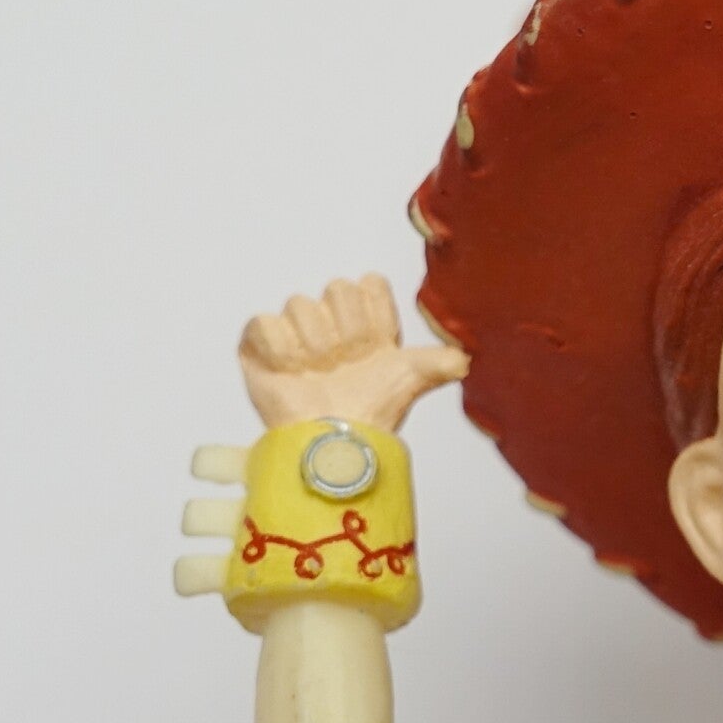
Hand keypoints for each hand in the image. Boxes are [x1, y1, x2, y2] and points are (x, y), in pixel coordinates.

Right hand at [239, 274, 467, 429]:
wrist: (336, 439)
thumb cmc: (372, 411)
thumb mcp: (412, 380)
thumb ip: (439, 363)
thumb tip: (465, 360)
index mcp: (367, 321)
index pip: (370, 283)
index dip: (374, 312)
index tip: (378, 343)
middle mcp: (331, 320)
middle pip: (337, 287)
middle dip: (347, 328)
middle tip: (348, 362)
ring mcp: (294, 330)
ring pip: (300, 303)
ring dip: (315, 342)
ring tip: (319, 371)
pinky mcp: (258, 343)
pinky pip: (264, 322)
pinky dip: (280, 348)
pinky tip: (291, 371)